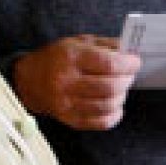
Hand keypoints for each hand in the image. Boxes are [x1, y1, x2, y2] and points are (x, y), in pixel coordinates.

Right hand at [13, 35, 140, 130]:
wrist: (30, 80)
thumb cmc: (59, 58)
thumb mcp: (80, 42)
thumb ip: (107, 45)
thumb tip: (131, 52)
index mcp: (71, 57)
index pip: (108, 64)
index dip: (128, 64)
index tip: (135, 62)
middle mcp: (66, 81)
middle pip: (109, 87)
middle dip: (127, 80)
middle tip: (128, 75)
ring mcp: (66, 103)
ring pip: (106, 106)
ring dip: (121, 97)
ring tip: (119, 89)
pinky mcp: (69, 119)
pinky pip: (100, 123)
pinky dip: (113, 115)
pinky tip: (114, 106)